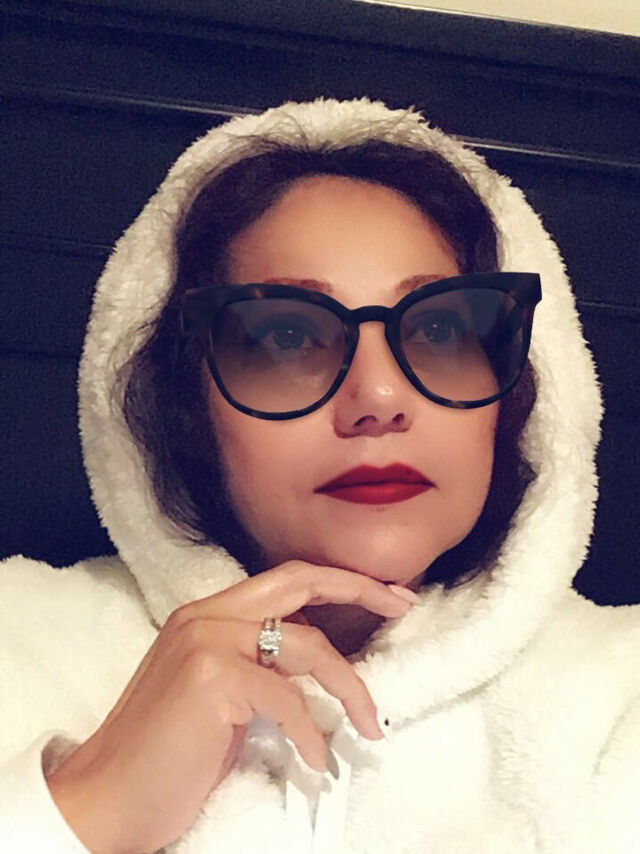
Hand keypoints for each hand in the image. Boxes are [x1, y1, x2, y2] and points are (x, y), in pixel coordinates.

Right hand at [46, 560, 413, 853]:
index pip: (285, 581)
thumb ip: (258, 665)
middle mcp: (206, 615)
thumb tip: (316, 668)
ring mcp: (206, 641)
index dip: (340, 583)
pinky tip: (317, 762)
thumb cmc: (167, 753)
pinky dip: (312, 732)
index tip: (388, 596)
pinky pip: (287, 699)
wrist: (106, 797)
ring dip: (349, 688)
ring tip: (371, 727)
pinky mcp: (211, 678)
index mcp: (207, 613)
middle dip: (358, 589)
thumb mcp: (218, 693)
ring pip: (305, 646)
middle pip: (299, 583)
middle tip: (404, 606)